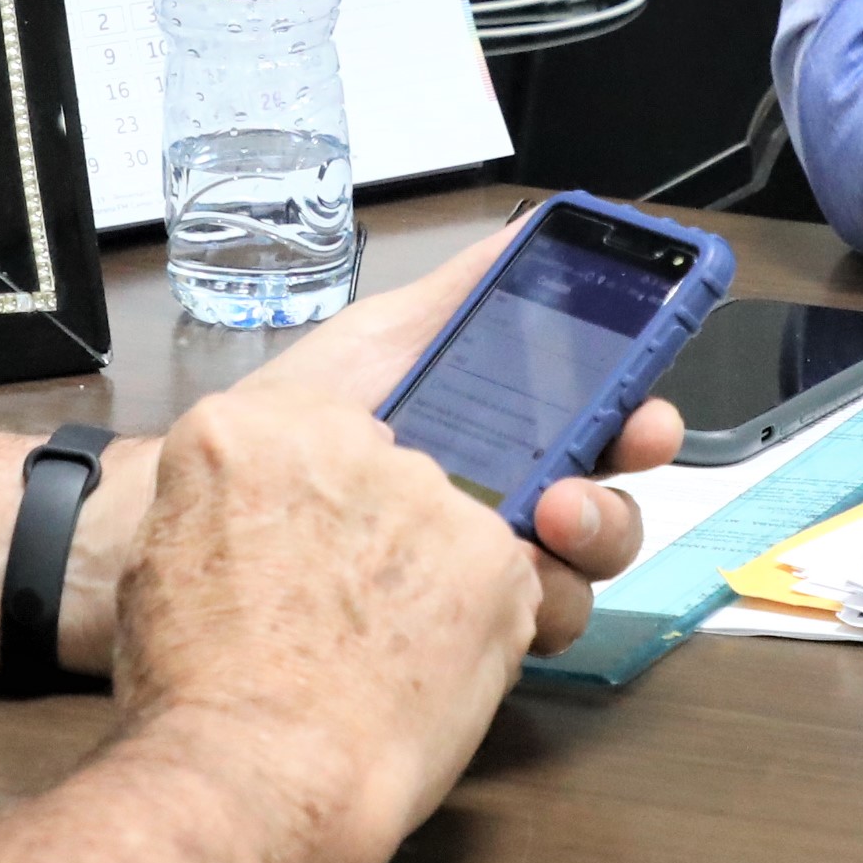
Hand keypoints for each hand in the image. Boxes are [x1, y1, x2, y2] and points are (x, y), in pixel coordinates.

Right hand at [108, 386, 539, 862]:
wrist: (259, 771)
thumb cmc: (193, 692)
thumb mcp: (158, 567)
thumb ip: (217, 511)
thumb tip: (253, 520)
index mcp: (237, 431)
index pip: (291, 429)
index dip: (299, 499)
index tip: (294, 549)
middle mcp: (336, 437)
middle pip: (369, 466)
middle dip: (364, 526)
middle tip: (336, 611)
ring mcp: (423, 489)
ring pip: (435, 519)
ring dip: (420, 571)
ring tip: (380, 654)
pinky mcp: (491, 551)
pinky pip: (493, 575)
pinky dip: (472, 621)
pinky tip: (425, 672)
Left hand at [244, 227, 680, 652]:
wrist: (214, 526)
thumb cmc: (281, 434)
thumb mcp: (376, 345)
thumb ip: (460, 294)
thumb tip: (533, 229)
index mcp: (495, 434)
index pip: (593, 424)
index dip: (636, 414)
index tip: (648, 407)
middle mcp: (505, 506)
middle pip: (609, 495)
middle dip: (628, 475)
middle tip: (625, 451)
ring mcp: (487, 577)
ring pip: (589, 562)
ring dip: (594, 533)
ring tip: (547, 518)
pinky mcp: (465, 634)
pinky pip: (542, 623)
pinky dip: (539, 602)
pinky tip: (503, 578)